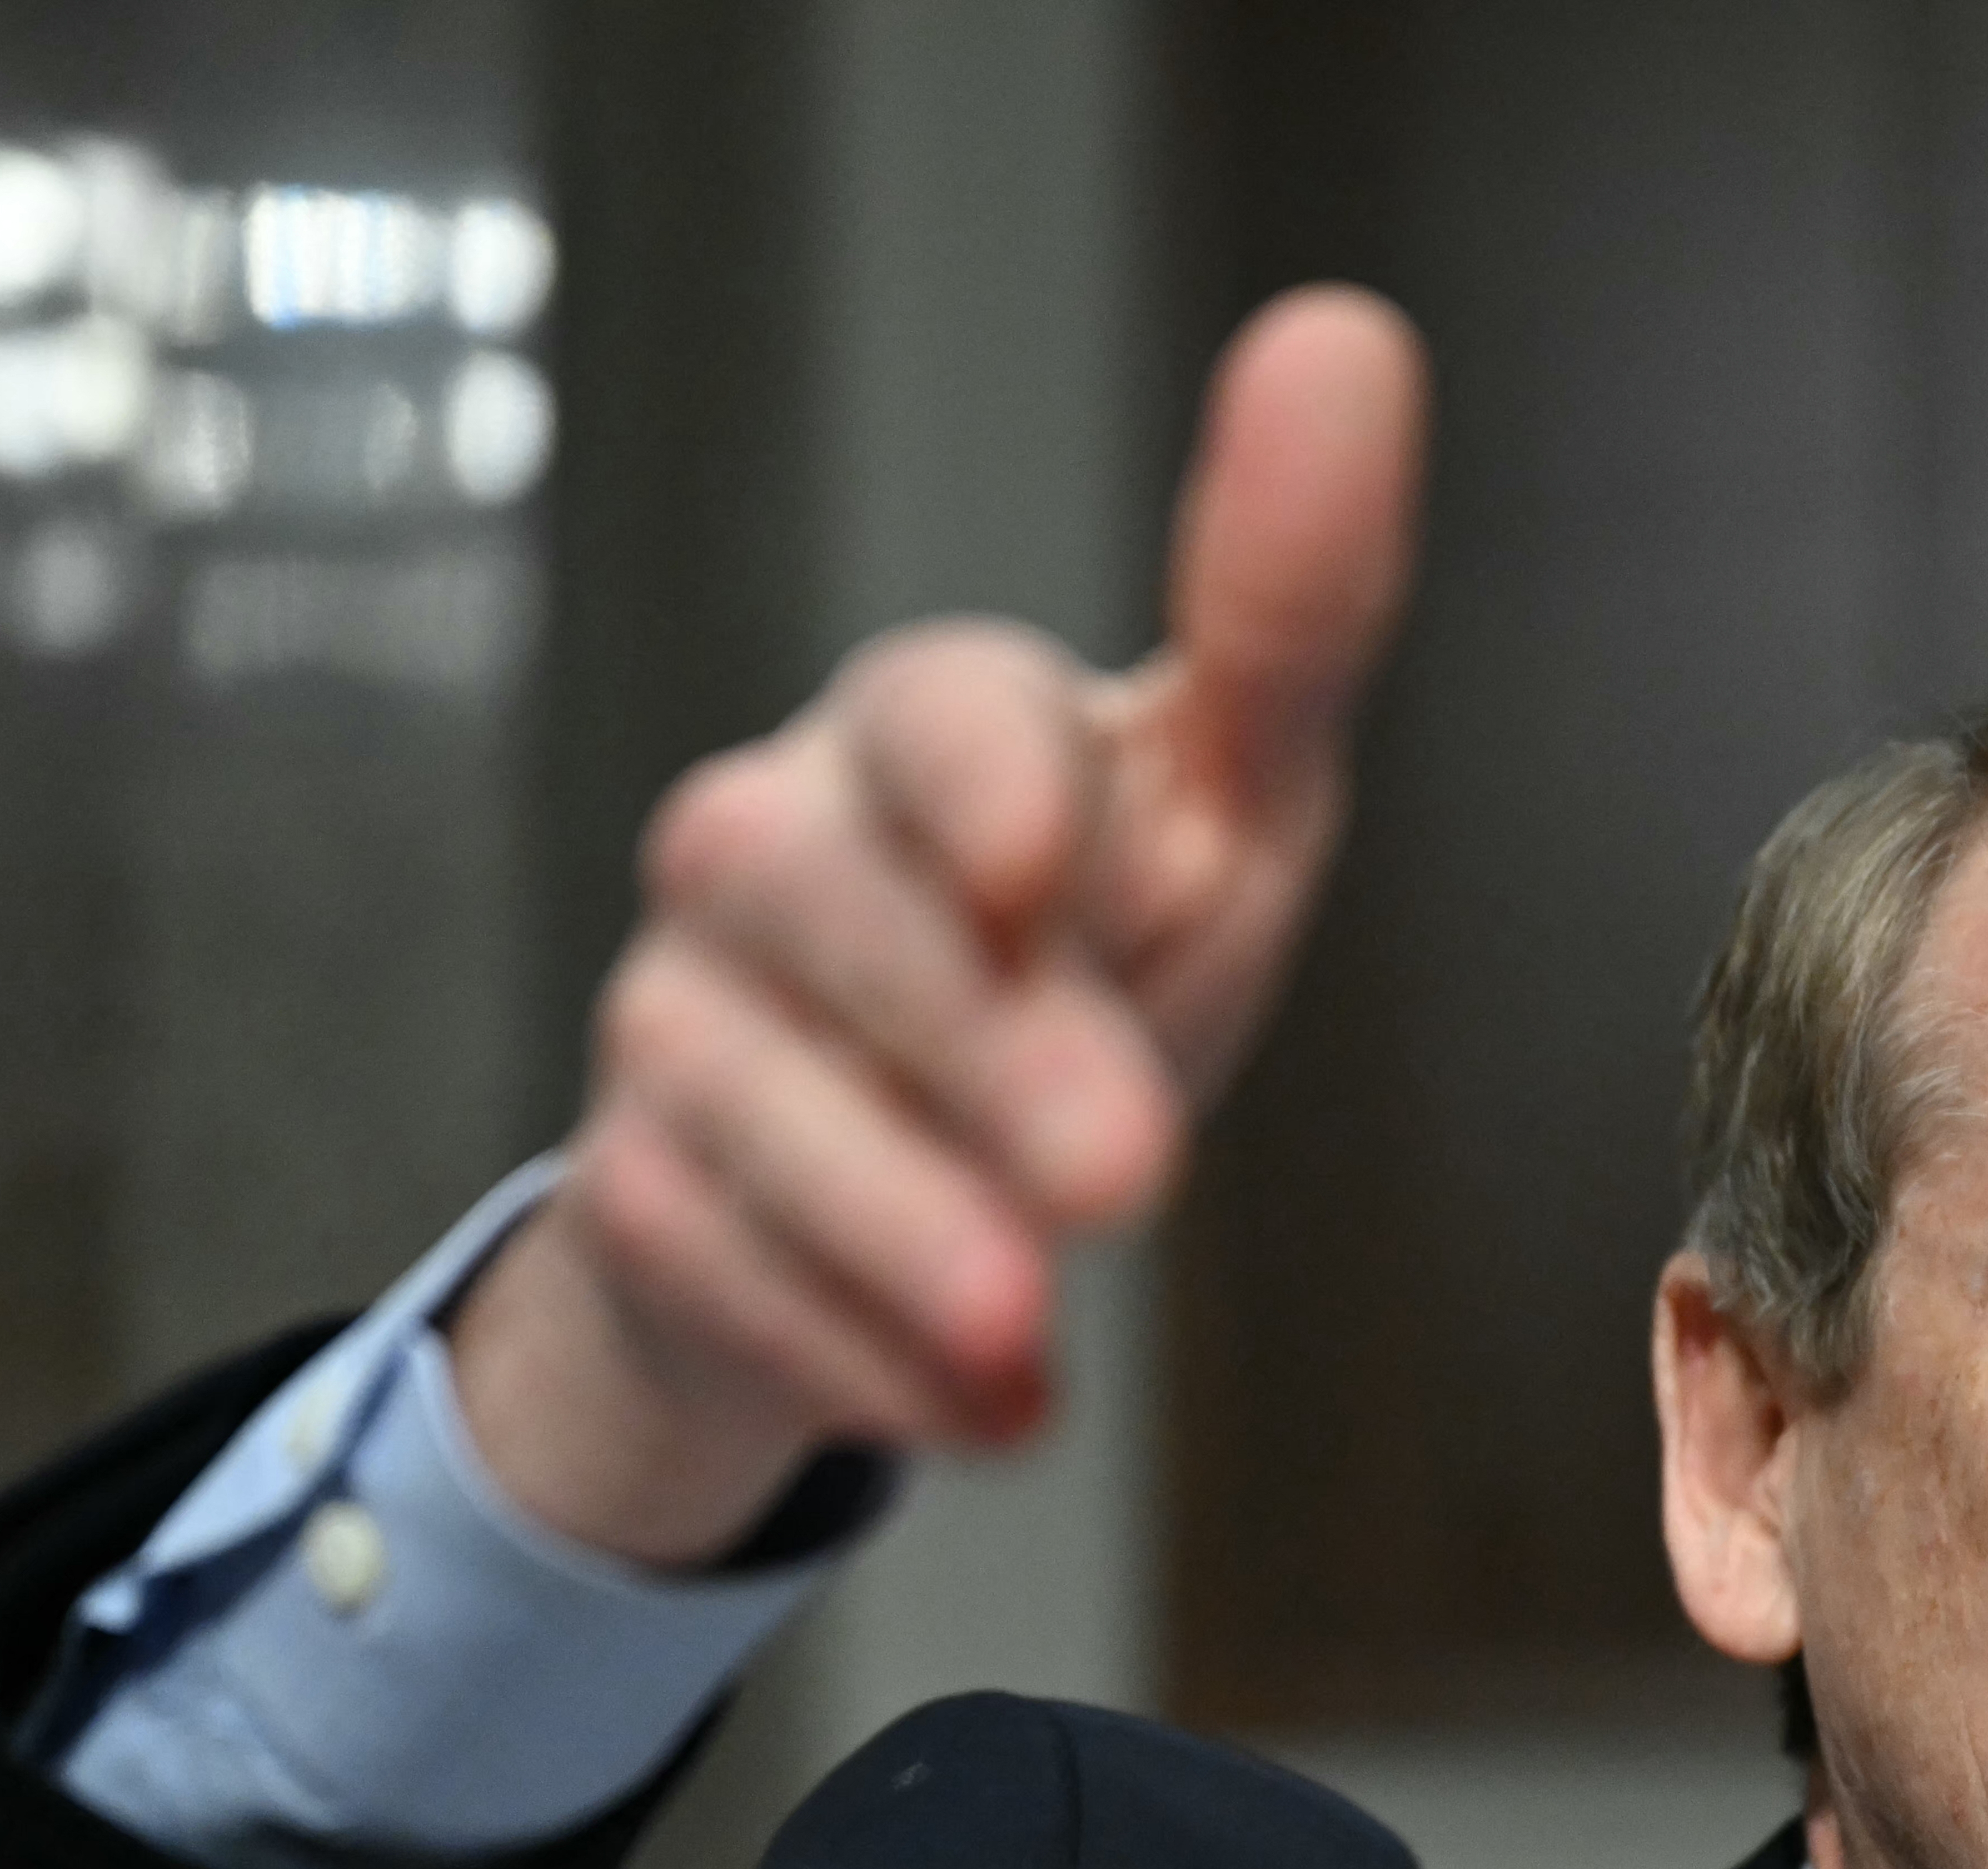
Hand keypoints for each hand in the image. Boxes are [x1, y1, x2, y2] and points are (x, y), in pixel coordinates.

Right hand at [449, 288, 1427, 1564]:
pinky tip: (986, 1410)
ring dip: (894, 1226)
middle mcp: (777, 853)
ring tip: (1032, 1333)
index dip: (984, 779)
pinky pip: (703, 1263)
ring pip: (739, 1102)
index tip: (1056, 865)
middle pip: (830, 909)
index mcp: (931, 738)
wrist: (922, 1168)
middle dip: (977, 1041)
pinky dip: (844, 1352)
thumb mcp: (1219, 800)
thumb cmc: (1085, 950)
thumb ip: (1284, 611)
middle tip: (1125, 1171)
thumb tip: (1350, 338)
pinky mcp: (637, 1190)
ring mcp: (682, 1021)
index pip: (935, 706)